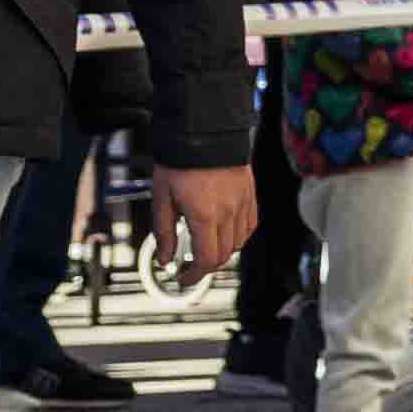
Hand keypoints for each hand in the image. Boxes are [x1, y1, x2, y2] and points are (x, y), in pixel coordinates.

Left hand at [154, 158, 256, 272]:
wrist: (204, 133)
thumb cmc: (180, 162)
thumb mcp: (162, 199)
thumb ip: (163, 232)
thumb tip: (164, 259)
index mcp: (204, 215)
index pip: (206, 260)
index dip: (194, 275)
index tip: (183, 278)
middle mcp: (227, 212)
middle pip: (223, 256)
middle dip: (204, 266)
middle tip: (188, 266)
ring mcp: (242, 203)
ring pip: (238, 243)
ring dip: (221, 252)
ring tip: (205, 246)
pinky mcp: (249, 195)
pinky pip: (249, 226)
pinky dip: (238, 236)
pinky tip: (224, 232)